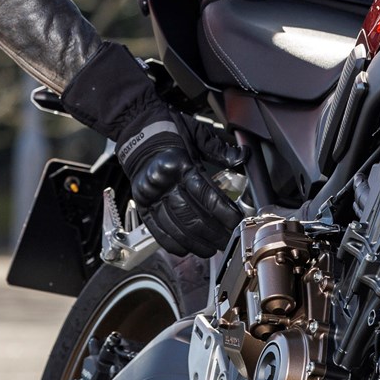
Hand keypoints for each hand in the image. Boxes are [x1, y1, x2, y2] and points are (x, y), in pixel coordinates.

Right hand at [60, 44, 242, 256]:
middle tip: (228, 240)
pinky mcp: (141, 205)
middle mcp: (161, 182)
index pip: (205, 194)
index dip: (223, 211)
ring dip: (196, 241)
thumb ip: (219, 149)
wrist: (137, 130)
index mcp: (177, 162)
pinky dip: (172, 243)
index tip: (237, 221)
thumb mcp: (197, 133)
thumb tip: (242, 157)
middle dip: (213, 232)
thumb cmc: (169, 131)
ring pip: (175, 227)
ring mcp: (149, 195)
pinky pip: (156, 230)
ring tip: (212, 248)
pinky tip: (186, 249)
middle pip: (191, 215)